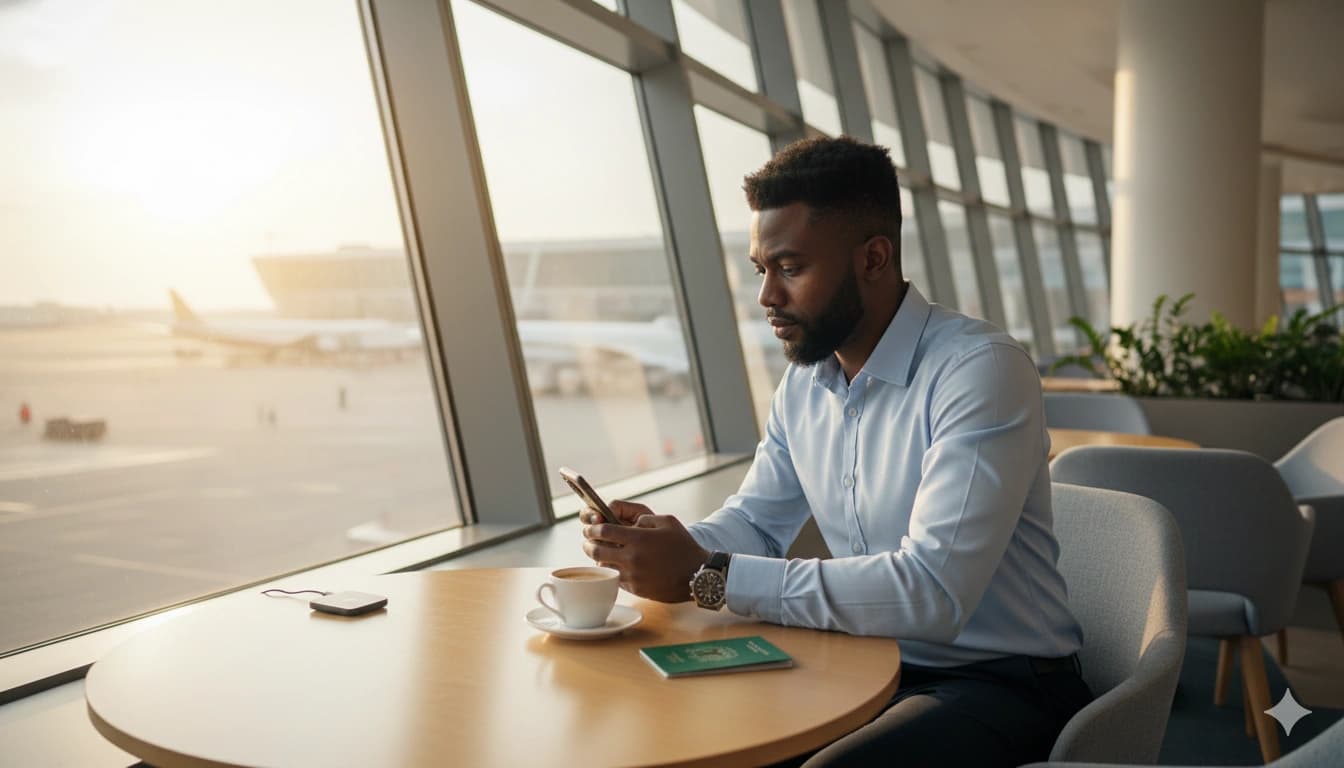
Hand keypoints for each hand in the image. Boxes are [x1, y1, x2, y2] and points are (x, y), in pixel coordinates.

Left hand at [581, 503, 708, 602]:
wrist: (697, 575)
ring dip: (599, 559)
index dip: (592, 528)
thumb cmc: (683, 545)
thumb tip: (626, 523)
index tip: (590, 527)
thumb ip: (643, 518)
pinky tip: (618, 565)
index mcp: (638, 539)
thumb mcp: (666, 521)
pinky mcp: (636, 589)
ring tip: (603, 552)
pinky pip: (615, 579)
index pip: (603, 531)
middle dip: (588, 544)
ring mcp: (632, 576)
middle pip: (595, 551)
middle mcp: (632, 558)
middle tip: (588, 540)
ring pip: (603, 567)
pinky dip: (612, 571)